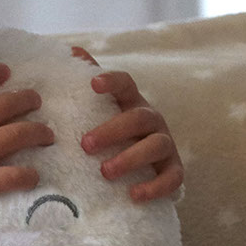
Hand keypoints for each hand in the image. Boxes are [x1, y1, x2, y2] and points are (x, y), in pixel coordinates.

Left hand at [72, 46, 183, 202]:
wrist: (145, 165)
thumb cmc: (114, 132)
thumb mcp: (99, 108)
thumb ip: (85, 79)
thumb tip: (71, 49)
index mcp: (132, 103)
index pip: (127, 84)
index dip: (112, 81)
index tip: (93, 83)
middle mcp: (152, 121)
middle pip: (138, 118)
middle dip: (112, 131)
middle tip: (84, 144)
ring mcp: (166, 145)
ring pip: (156, 146)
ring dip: (131, 158)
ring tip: (105, 172)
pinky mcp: (174, 170)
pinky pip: (172, 178)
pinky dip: (155, 187)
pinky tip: (134, 195)